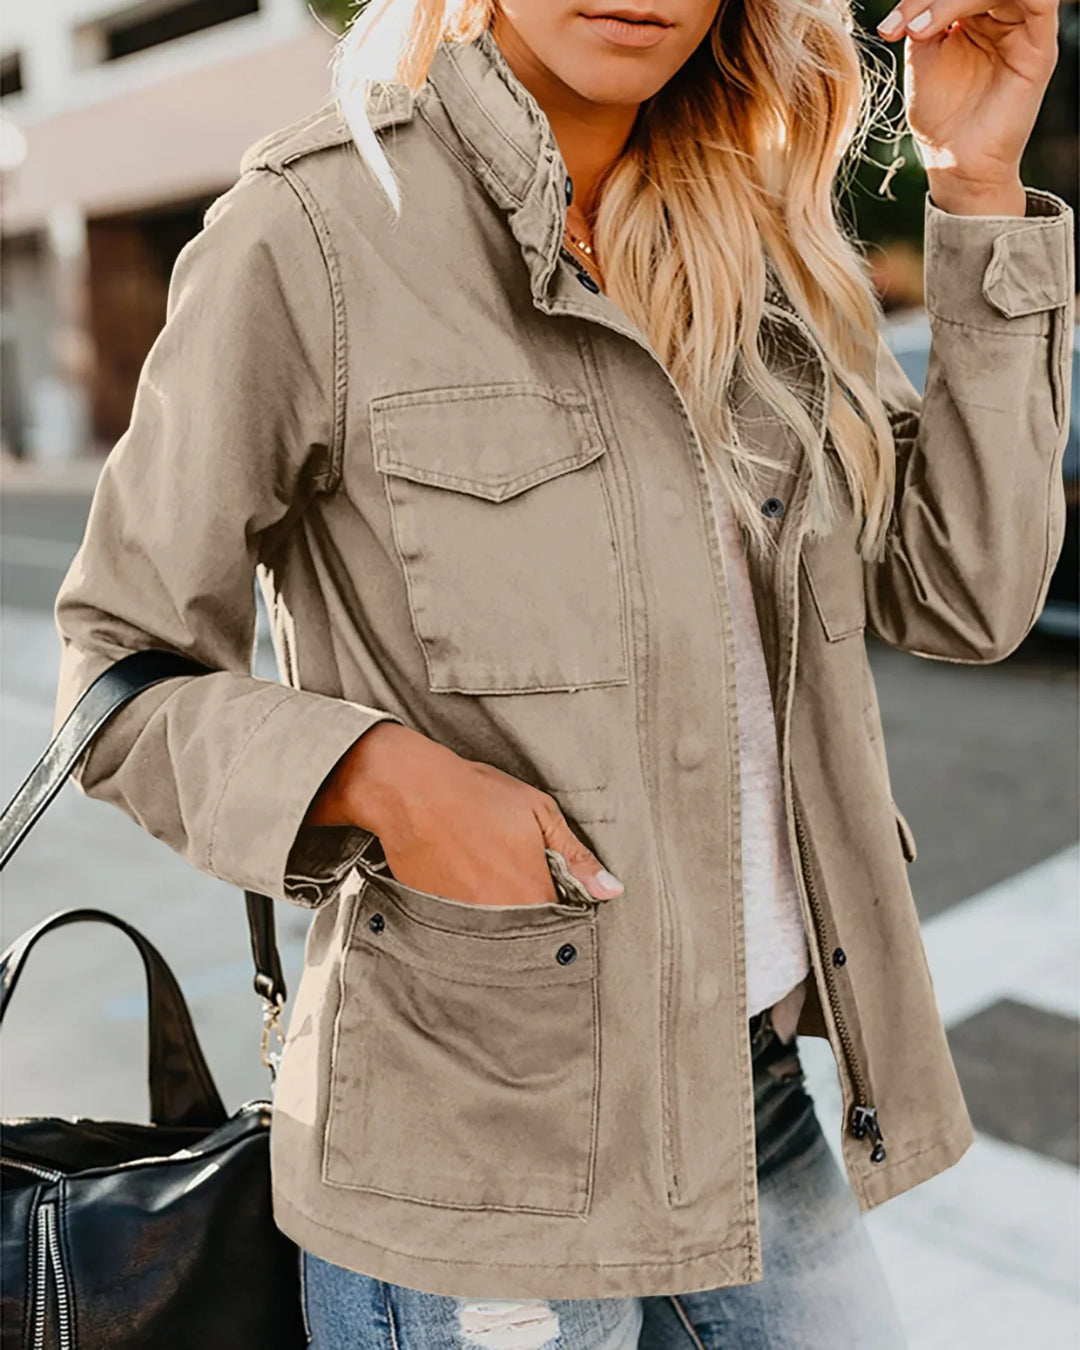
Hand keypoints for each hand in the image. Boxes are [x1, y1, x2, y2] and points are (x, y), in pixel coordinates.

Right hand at [302, 721, 624, 906]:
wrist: (411, 792)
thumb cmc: (478, 796)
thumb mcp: (539, 814)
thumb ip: (577, 858)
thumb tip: (612, 890)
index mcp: (534, 894)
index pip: (564, 925)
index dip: (565, 912)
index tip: (561, 897)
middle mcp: (502, 918)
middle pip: (530, 936)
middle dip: (535, 921)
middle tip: (522, 886)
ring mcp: (467, 923)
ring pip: (498, 937)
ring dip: (505, 922)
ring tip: (494, 884)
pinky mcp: (438, 918)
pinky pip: (466, 932)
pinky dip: (473, 920)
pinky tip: (468, 886)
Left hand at [876, 0, 1059, 203]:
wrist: (956, 162)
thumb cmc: (940, 117)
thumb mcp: (923, 55)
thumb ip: (924, 15)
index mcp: (976, 15)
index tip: (888, 28)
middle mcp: (1004, 16)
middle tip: (901, 26)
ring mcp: (1023, 28)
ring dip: (951, 0)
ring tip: (917, 31)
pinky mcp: (1039, 45)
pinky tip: (951, 18)